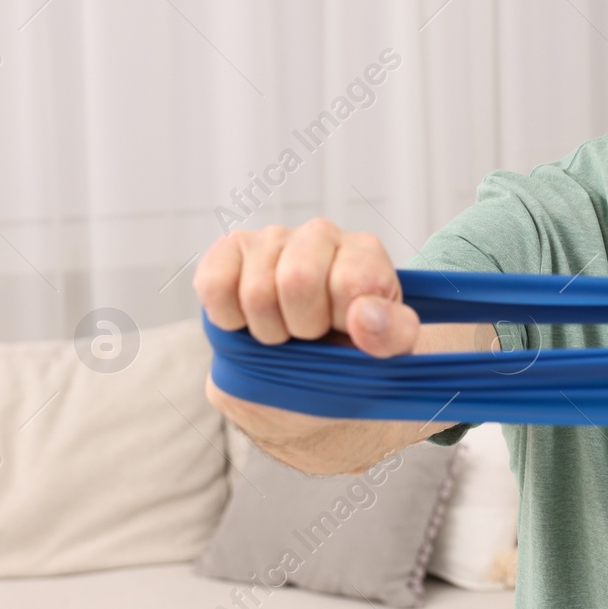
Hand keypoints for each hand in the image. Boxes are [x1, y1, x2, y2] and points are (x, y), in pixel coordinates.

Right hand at [194, 219, 473, 472]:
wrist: (309, 373)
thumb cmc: (351, 352)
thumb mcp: (388, 352)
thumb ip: (392, 333)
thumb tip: (364, 314)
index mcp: (365, 254)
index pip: (351, 281)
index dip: (343, 322)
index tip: (346, 332)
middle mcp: (320, 234)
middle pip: (296, 280)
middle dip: (301, 328)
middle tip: (311, 337)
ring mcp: (272, 238)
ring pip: (256, 291)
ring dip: (267, 331)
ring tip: (284, 333)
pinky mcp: (229, 251)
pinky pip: (215, 285)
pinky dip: (228, 318)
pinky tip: (248, 322)